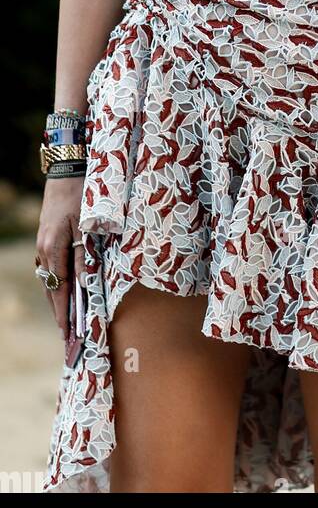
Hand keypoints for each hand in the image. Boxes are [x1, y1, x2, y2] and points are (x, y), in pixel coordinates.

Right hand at [35, 177, 85, 340]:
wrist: (66, 172)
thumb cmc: (82, 196)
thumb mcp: (87, 226)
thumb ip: (85, 255)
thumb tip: (86, 284)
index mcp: (53, 248)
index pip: (59, 288)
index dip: (63, 311)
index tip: (67, 331)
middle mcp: (43, 250)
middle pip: (50, 289)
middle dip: (59, 312)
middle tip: (67, 335)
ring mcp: (41, 245)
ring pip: (48, 280)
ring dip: (56, 299)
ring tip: (65, 320)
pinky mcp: (44, 240)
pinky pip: (48, 269)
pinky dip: (54, 283)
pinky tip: (61, 291)